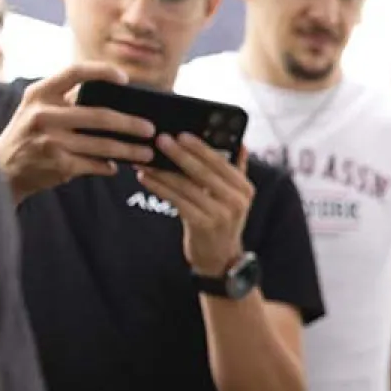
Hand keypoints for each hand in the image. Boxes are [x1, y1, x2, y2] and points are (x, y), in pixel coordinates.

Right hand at [0, 62, 155, 202]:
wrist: (3, 167)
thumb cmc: (31, 134)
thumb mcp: (39, 109)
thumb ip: (68, 102)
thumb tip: (118, 106)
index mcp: (40, 93)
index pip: (74, 72)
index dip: (102, 72)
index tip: (125, 78)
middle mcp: (44, 114)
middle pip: (99, 115)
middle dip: (130, 124)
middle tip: (151, 129)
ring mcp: (51, 140)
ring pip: (103, 145)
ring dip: (130, 151)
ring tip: (148, 153)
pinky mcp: (59, 163)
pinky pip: (96, 164)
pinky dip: (109, 166)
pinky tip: (117, 166)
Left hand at [137, 136, 254, 277]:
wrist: (220, 256)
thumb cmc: (222, 221)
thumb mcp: (235, 196)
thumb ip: (236, 170)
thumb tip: (241, 143)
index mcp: (244, 189)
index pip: (221, 162)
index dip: (200, 147)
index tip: (181, 133)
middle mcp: (236, 201)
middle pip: (203, 172)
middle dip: (179, 154)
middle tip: (160, 140)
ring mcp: (220, 214)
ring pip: (186, 186)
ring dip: (163, 171)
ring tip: (145, 159)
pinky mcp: (202, 225)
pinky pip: (177, 201)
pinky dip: (159, 188)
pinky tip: (146, 178)